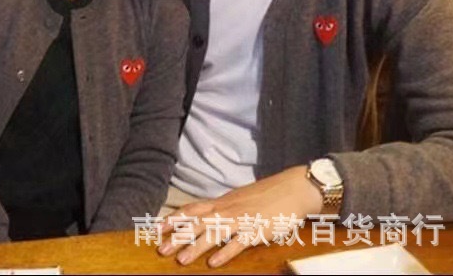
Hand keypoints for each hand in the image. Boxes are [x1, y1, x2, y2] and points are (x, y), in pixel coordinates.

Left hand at [158, 165, 321, 267]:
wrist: (294, 189)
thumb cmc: (268, 195)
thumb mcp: (241, 199)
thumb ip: (225, 208)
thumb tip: (208, 216)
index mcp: (224, 202)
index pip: (194, 208)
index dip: (175, 218)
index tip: (158, 227)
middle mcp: (228, 209)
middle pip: (198, 221)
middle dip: (178, 235)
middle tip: (160, 248)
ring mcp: (242, 219)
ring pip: (214, 232)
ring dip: (196, 246)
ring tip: (180, 260)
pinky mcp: (257, 229)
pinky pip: (238, 242)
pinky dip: (225, 252)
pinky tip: (214, 263)